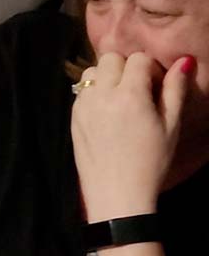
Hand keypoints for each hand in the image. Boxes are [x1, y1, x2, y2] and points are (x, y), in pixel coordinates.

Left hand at [71, 51, 192, 220]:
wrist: (117, 196)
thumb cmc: (150, 163)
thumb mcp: (171, 127)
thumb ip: (175, 90)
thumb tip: (183, 60)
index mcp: (129, 95)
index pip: (138, 59)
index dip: (151, 70)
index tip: (156, 88)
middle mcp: (102, 96)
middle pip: (111, 58)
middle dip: (126, 68)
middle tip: (137, 91)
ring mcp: (83, 107)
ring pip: (92, 72)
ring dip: (106, 77)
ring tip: (119, 99)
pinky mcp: (73, 120)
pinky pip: (81, 92)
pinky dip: (94, 93)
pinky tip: (106, 113)